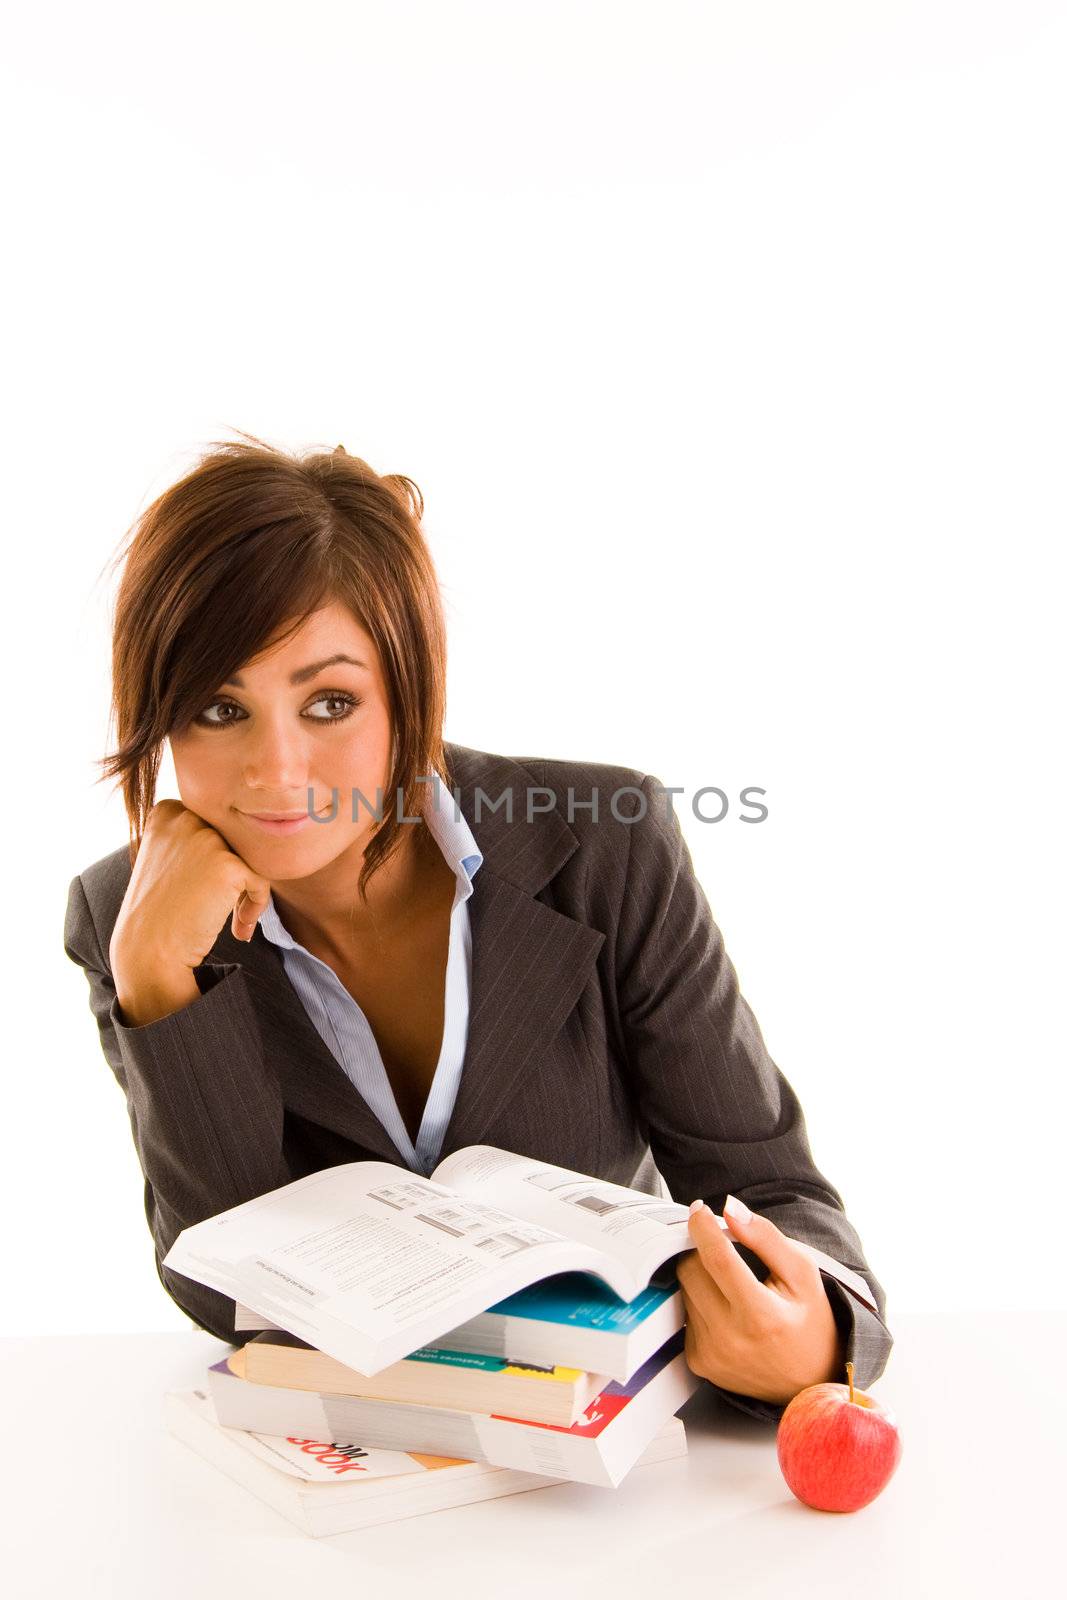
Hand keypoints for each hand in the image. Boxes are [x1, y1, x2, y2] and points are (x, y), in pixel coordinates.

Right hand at [109, 799, 270, 1013]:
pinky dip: (257, 905)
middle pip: (235, 838)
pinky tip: (240, 929)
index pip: (215, 823)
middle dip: (237, 872)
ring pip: (252, 857)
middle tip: (226, 907)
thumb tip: (245, 827)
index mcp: (167, 812)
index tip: (206, 888)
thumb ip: (196, 838)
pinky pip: (262, 880)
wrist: (148, 951)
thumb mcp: (167, 859)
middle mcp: (185, 817)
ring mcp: (206, 838)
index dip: (218, 857)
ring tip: (236, 920)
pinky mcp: (228, 864)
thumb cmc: (159, 912)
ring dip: (249, 891)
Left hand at [675, 1196, 845, 1405]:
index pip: (717, 1259)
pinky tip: (725, 1309)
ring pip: (685, 1290)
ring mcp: (711, 1354)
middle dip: (701, 1249)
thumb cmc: (809, 1321)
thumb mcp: (802, 1273)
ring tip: (731, 1284)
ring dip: (700, 1276)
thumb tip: (729, 1208)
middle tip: (722, 1247)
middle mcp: (730, 1339)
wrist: (810, 1380)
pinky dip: (700, 1302)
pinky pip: (686, 1314)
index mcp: (760, 1316)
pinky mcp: (699, 1363)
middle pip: (691, 1271)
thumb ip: (765, 1237)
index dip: (703, 1228)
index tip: (699, 1210)